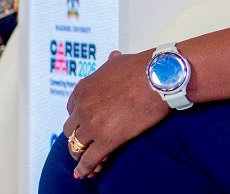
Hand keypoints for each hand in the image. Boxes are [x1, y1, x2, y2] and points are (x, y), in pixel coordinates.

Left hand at [60, 49, 169, 178]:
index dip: (80, 120)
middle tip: (87, 144)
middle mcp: (82, 107)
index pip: (71, 111)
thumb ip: (109, 63)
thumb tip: (113, 56)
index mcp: (82, 89)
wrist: (159, 77)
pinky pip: (89, 160)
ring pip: (76, 147)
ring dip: (80, 154)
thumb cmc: (142, 67)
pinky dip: (85, 168)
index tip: (87, 126)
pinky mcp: (106, 141)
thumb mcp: (118, 61)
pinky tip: (86, 173)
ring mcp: (92, 125)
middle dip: (78, 138)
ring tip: (87, 162)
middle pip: (70, 130)